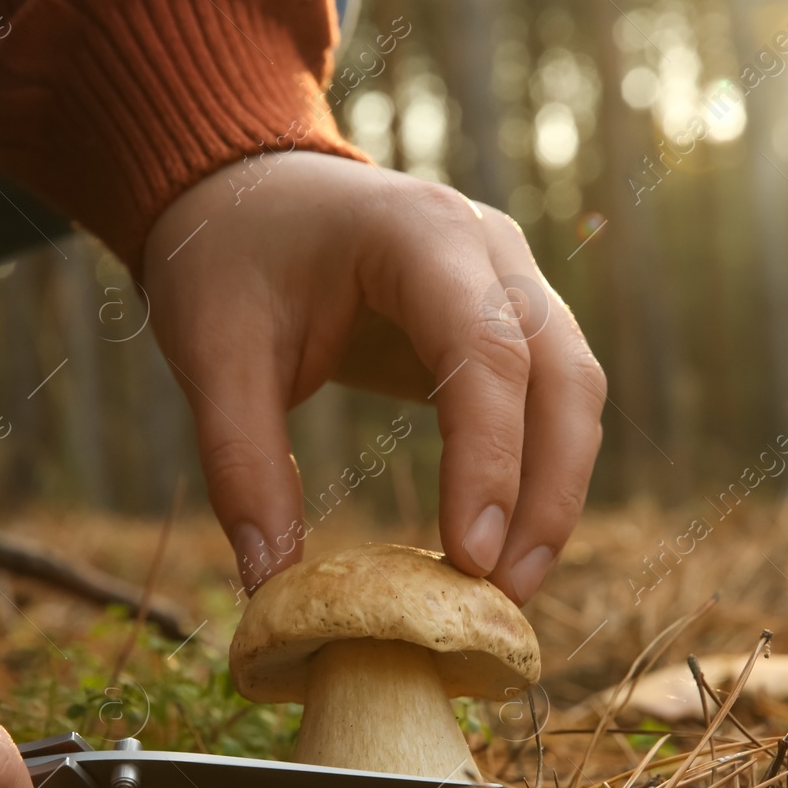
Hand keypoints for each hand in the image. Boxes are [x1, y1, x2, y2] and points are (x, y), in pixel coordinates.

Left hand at [144, 152, 605, 604]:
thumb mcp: (212, 354)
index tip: (470, 559)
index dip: (490, 459)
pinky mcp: (508, 319)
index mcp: (417, 233)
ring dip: (556, 492)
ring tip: (509, 589)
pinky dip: (538, 472)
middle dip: (548, 493)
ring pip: (575, 390)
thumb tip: (269, 584)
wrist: (244, 190)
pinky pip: (550, 399)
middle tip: (504, 598)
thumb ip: (240, 463)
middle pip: (563, 375)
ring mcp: (511, 278)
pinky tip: (503, 544)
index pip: (485, 350)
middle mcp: (488, 247)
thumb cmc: (227, 259)